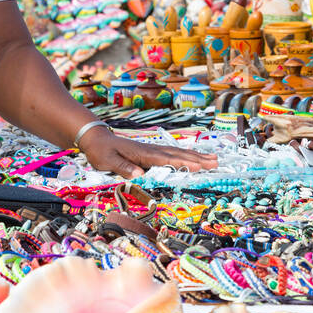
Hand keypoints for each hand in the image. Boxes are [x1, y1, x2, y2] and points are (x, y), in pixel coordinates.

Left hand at [79, 128, 217, 178]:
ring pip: (178, 152)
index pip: (166, 159)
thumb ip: (124, 167)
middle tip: (216, 162)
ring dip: (196, 156)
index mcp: (143, 153)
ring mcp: (152, 149)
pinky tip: (194, 157)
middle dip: (198, 159)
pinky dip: (186, 155)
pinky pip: (172, 154)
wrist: (96, 138)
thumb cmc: (101, 151)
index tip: (200, 167)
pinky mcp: (151, 151)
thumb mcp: (107, 161)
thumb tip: (141, 175)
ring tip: (213, 159)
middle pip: (178, 154)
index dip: (183, 163)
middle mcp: (151, 150)